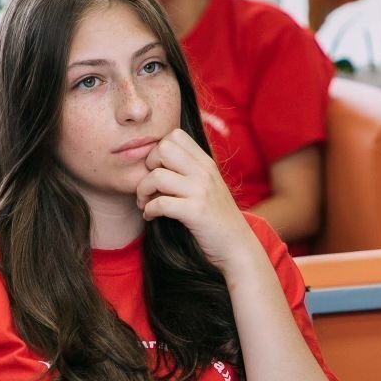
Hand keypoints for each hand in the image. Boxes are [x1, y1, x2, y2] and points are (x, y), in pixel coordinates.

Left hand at [135, 129, 259, 274]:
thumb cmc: (216, 218)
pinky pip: (160, 204)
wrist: (236, 246)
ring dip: (143, 191)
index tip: (156, 169)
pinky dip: (149, 210)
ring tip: (144, 203)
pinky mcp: (196, 212)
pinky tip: (150, 216)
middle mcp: (204, 172)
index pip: (175, 135)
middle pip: (163, 148)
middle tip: (149, 185)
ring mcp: (201, 191)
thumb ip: (190, 170)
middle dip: (148, 166)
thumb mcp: (207, 186)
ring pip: (157, 176)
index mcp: (206, 163)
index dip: (158, 150)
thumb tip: (157, 160)